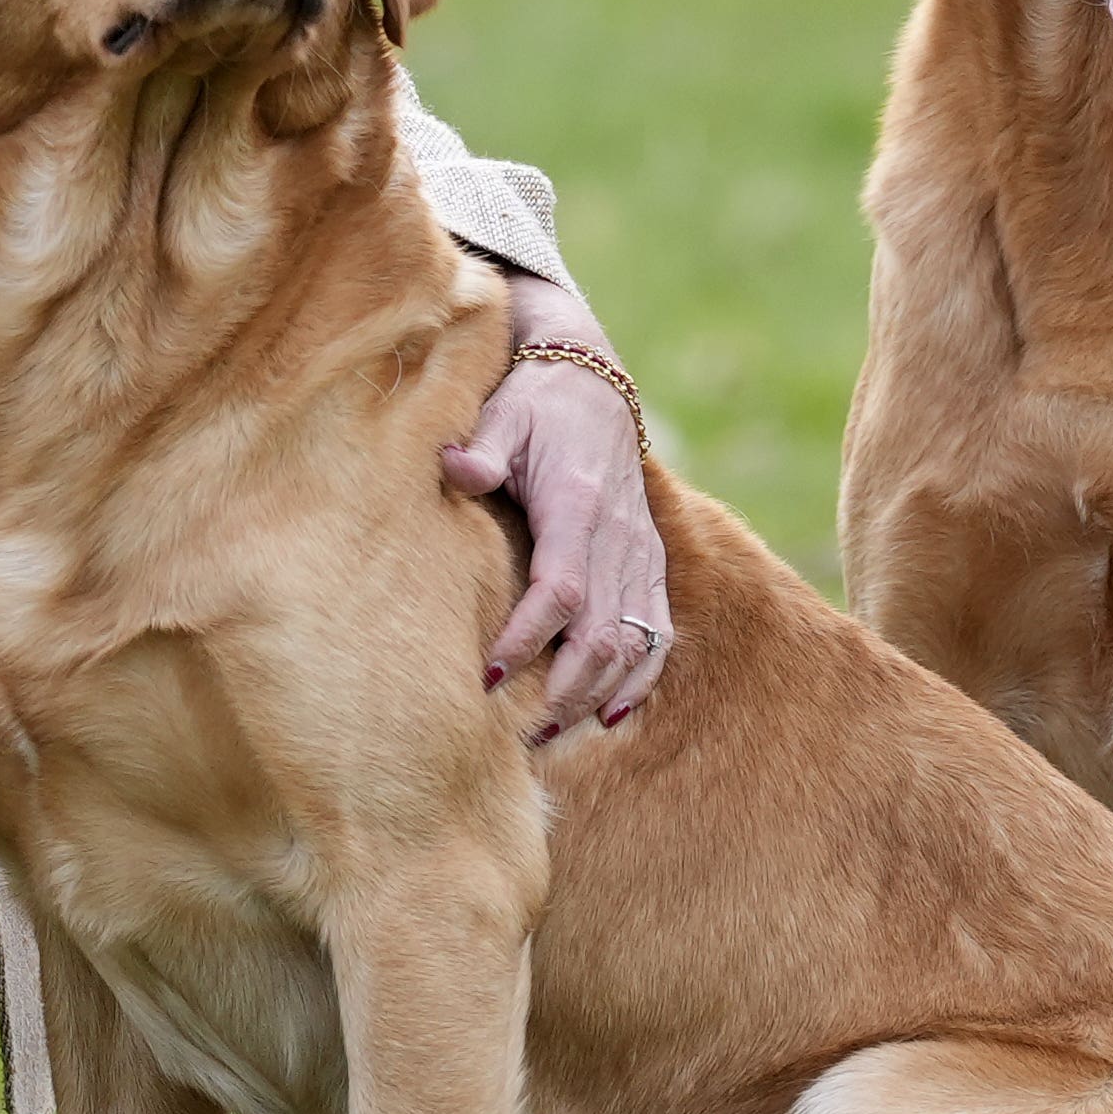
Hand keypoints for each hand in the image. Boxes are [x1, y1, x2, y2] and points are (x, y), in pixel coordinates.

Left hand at [440, 273, 668, 741]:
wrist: (590, 380)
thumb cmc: (532, 402)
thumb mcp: (502, 412)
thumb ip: (481, 447)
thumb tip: (455, 467)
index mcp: (580, 505)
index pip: (562, 590)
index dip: (528, 640)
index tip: (488, 676)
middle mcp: (621, 536)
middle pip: (603, 633)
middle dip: (562, 690)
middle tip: (516, 732)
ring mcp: (643, 554)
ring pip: (634, 644)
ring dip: (594, 695)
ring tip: (546, 733)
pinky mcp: (651, 565)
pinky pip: (657, 636)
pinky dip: (638, 681)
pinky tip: (605, 715)